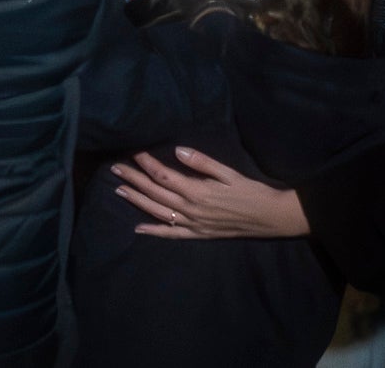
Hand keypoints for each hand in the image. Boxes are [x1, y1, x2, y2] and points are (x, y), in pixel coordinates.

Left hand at [111, 146, 309, 238]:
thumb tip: (178, 151)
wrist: (270, 217)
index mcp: (197, 191)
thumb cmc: (251, 191)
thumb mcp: (229, 172)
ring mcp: (193, 224)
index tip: (133, 152)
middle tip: (115, 168)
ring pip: (158, 212)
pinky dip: (154, 232)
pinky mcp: (198, 235)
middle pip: (155, 193)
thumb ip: (202, 162)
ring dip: (137, 201)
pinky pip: (171, 235)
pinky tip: (138, 228)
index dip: (146, 164)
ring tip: (119, 190)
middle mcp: (190, 210)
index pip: (163, 176)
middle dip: (134, 179)